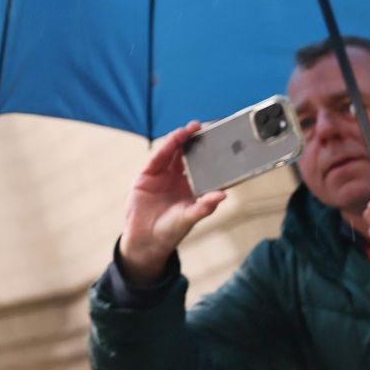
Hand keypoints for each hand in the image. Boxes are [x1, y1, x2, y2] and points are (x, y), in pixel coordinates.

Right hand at [119, 121, 225, 284]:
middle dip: (193, 141)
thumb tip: (224, 195)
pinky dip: (165, 148)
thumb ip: (205, 206)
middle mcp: (177, 179)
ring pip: (171, 153)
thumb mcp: (190, 218)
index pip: (201, 166)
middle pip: (186, 155)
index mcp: (190, 187)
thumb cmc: (170, 232)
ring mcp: (161, 176)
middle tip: (202, 127)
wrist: (145, 241)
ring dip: (179, 140)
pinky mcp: (146, 176)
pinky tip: (173, 139)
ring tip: (189, 129)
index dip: (207, 153)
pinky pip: (157, 159)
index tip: (217, 140)